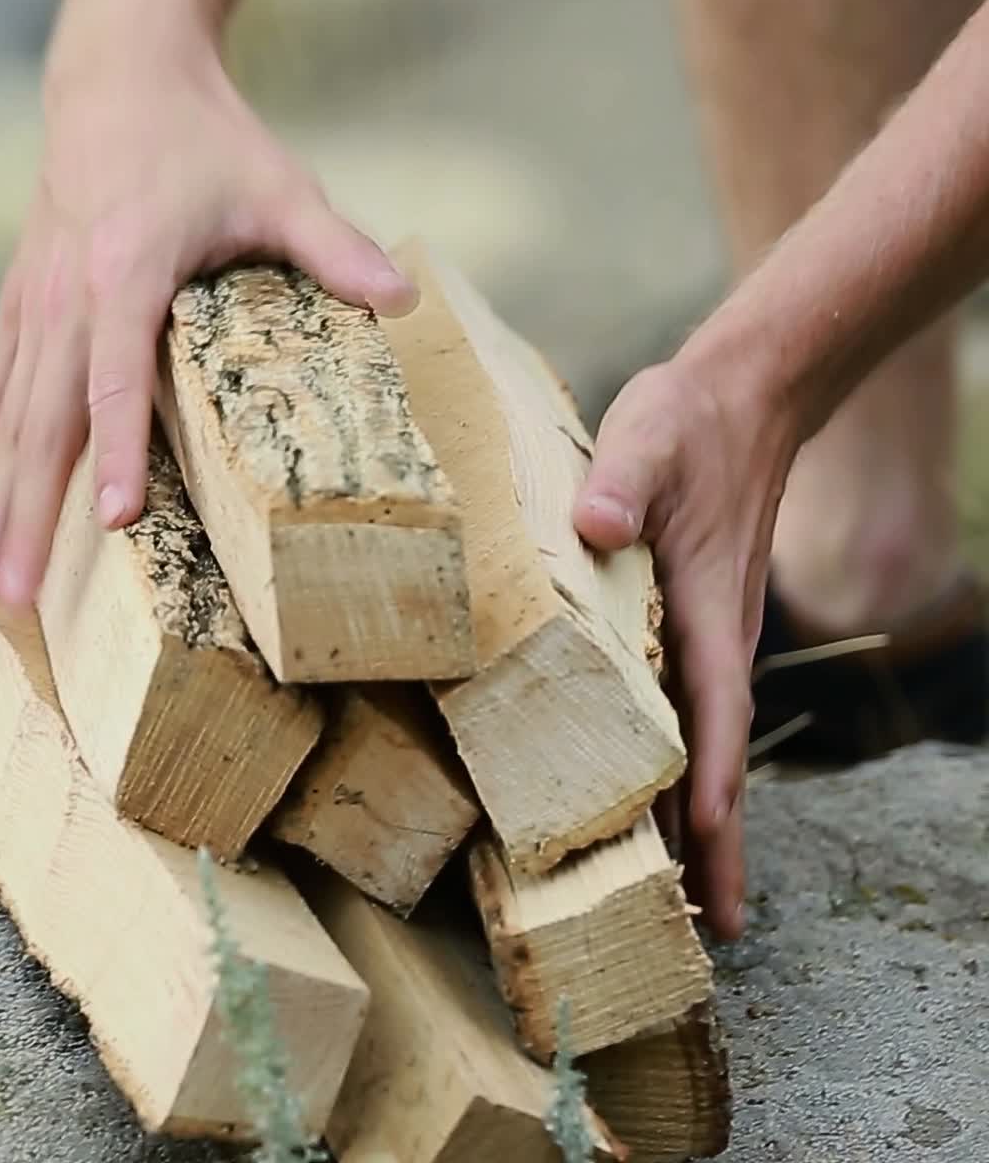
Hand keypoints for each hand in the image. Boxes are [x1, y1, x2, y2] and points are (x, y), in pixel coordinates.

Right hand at [0, 0, 415, 606]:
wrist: (118, 77)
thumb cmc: (203, 138)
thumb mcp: (278, 186)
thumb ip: (335, 249)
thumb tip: (404, 300)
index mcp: (127, 269)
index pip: (118, 377)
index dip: (116, 451)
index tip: (113, 519)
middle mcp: (65, 294)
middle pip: (42, 419)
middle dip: (27, 512)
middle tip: (15, 596)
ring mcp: (33, 303)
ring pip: (5, 418)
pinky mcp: (21, 305)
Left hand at [573, 347, 797, 939]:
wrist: (739, 403)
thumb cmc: (689, 424)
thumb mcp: (647, 437)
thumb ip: (622, 478)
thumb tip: (594, 522)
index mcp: (705, 610)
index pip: (714, 714)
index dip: (708, 786)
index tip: (704, 855)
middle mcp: (715, 639)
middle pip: (719, 757)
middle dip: (716, 843)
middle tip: (709, 932)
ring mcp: (707, 638)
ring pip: (707, 746)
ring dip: (701, 821)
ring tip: (687, 898)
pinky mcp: (690, 626)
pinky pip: (693, 716)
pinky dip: (683, 771)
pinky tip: (659, 801)